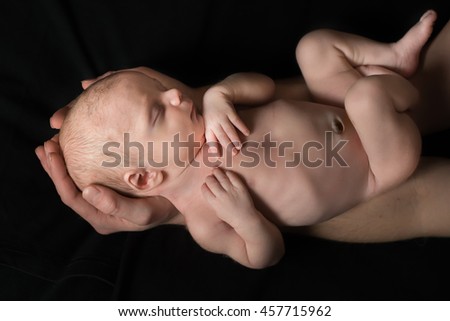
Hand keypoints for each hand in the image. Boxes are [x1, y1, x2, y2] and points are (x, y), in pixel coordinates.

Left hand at [36, 139, 177, 233]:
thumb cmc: (164, 210)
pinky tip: (77, 144)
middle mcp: (99, 208)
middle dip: (54, 166)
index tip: (50, 152)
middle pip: (68, 187)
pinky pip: (91, 171)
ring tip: (52, 142)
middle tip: (46, 144)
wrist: (182, 205)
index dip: (57, 175)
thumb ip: (115, 206)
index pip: (70, 196)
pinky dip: (81, 158)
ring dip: (63, 161)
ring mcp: (105, 197)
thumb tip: (86, 191)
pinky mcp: (113, 185)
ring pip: (76, 179)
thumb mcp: (142, 213)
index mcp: (101, 217)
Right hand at [201, 168, 255, 225]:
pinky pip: (232, 177)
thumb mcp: (217, 211)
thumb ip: (212, 201)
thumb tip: (208, 189)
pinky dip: (228, 173)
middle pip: (211, 182)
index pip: (205, 190)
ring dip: (216, 172)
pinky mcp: (240, 188)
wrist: (245, 218)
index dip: (204, 185)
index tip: (205, 184)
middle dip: (209, 178)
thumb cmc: (230, 216)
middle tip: (210, 177)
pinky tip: (225, 173)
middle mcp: (222, 196)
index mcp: (215, 203)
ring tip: (215, 170)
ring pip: (221, 177)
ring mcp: (232, 191)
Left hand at [202, 87, 249, 155]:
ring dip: (235, 138)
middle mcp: (214, 122)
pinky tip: (247, 133)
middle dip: (228, 145)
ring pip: (229, 129)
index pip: (210, 139)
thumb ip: (211, 137)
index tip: (219, 156)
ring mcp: (222, 116)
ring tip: (240, 146)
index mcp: (208, 127)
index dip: (214, 147)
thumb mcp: (208, 124)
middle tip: (235, 154)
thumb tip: (214, 153)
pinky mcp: (229, 111)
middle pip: (221, 136)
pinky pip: (236, 120)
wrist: (214, 96)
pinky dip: (242, 127)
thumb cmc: (211, 114)